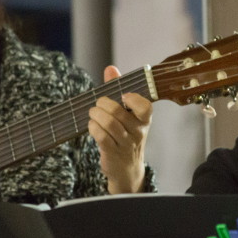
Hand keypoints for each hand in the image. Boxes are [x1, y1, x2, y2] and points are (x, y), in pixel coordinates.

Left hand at [88, 65, 152, 193]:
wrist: (127, 169)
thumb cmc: (125, 134)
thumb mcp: (127, 113)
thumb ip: (118, 88)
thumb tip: (111, 68)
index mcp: (145, 119)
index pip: (145, 107)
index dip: (132, 99)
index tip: (123, 96)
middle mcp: (138, 132)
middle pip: (117, 112)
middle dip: (102, 104)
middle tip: (98, 104)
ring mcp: (126, 144)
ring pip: (108, 124)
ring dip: (95, 115)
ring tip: (93, 114)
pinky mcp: (113, 153)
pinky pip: (101, 136)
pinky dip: (93, 127)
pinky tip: (92, 126)